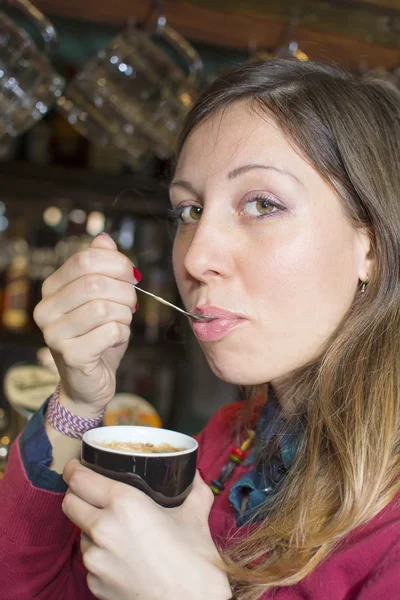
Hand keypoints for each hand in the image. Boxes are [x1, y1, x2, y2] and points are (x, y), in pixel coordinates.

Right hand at [34, 233, 138, 414]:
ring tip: (121, 321)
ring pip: (105, 308)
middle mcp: (46, 309)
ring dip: (124, 314)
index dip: (116, 263)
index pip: (85, 259)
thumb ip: (101, 267)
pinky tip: (115, 339)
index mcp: (52, 288)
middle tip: (131, 303)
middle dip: (124, 291)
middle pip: (96, 283)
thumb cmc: (97, 335)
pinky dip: (122, 333)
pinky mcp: (70, 355)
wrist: (89, 381)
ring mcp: (54, 334)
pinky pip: (111, 331)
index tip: (131, 275)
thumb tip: (104, 239)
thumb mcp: (102, 297)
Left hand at [62, 461, 231, 599]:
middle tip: (91, 490)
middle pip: (69, 502)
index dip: (75, 469)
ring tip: (117, 528)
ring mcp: (95, 561)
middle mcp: (103, 530)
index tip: (78, 465)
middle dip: (76, 493)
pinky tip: (124, 555)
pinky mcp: (95, 585)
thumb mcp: (196, 516)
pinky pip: (90, 561)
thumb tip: (194, 476)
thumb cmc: (194, 563)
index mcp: (124, 504)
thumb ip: (194, 490)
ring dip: (91, 526)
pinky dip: (101, 554)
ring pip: (80, 533)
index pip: (79, 479)